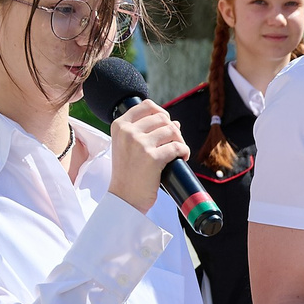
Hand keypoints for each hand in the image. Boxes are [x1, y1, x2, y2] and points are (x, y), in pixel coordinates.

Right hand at [106, 98, 184, 212]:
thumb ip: (146, 132)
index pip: (147, 106)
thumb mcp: (128, 147)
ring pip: (172, 130)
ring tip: (178, 152)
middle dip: (173, 130)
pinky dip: (184, 152)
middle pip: (163, 118)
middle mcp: (128, 132)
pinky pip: (177, 147)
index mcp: (119, 126)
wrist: (124, 198)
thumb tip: (175, 123)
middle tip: (173, 144)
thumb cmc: (128, 173)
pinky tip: (182, 158)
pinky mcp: (152, 158)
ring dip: (180, 141)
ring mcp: (139, 144)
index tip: (166, 125)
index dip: (161, 113)